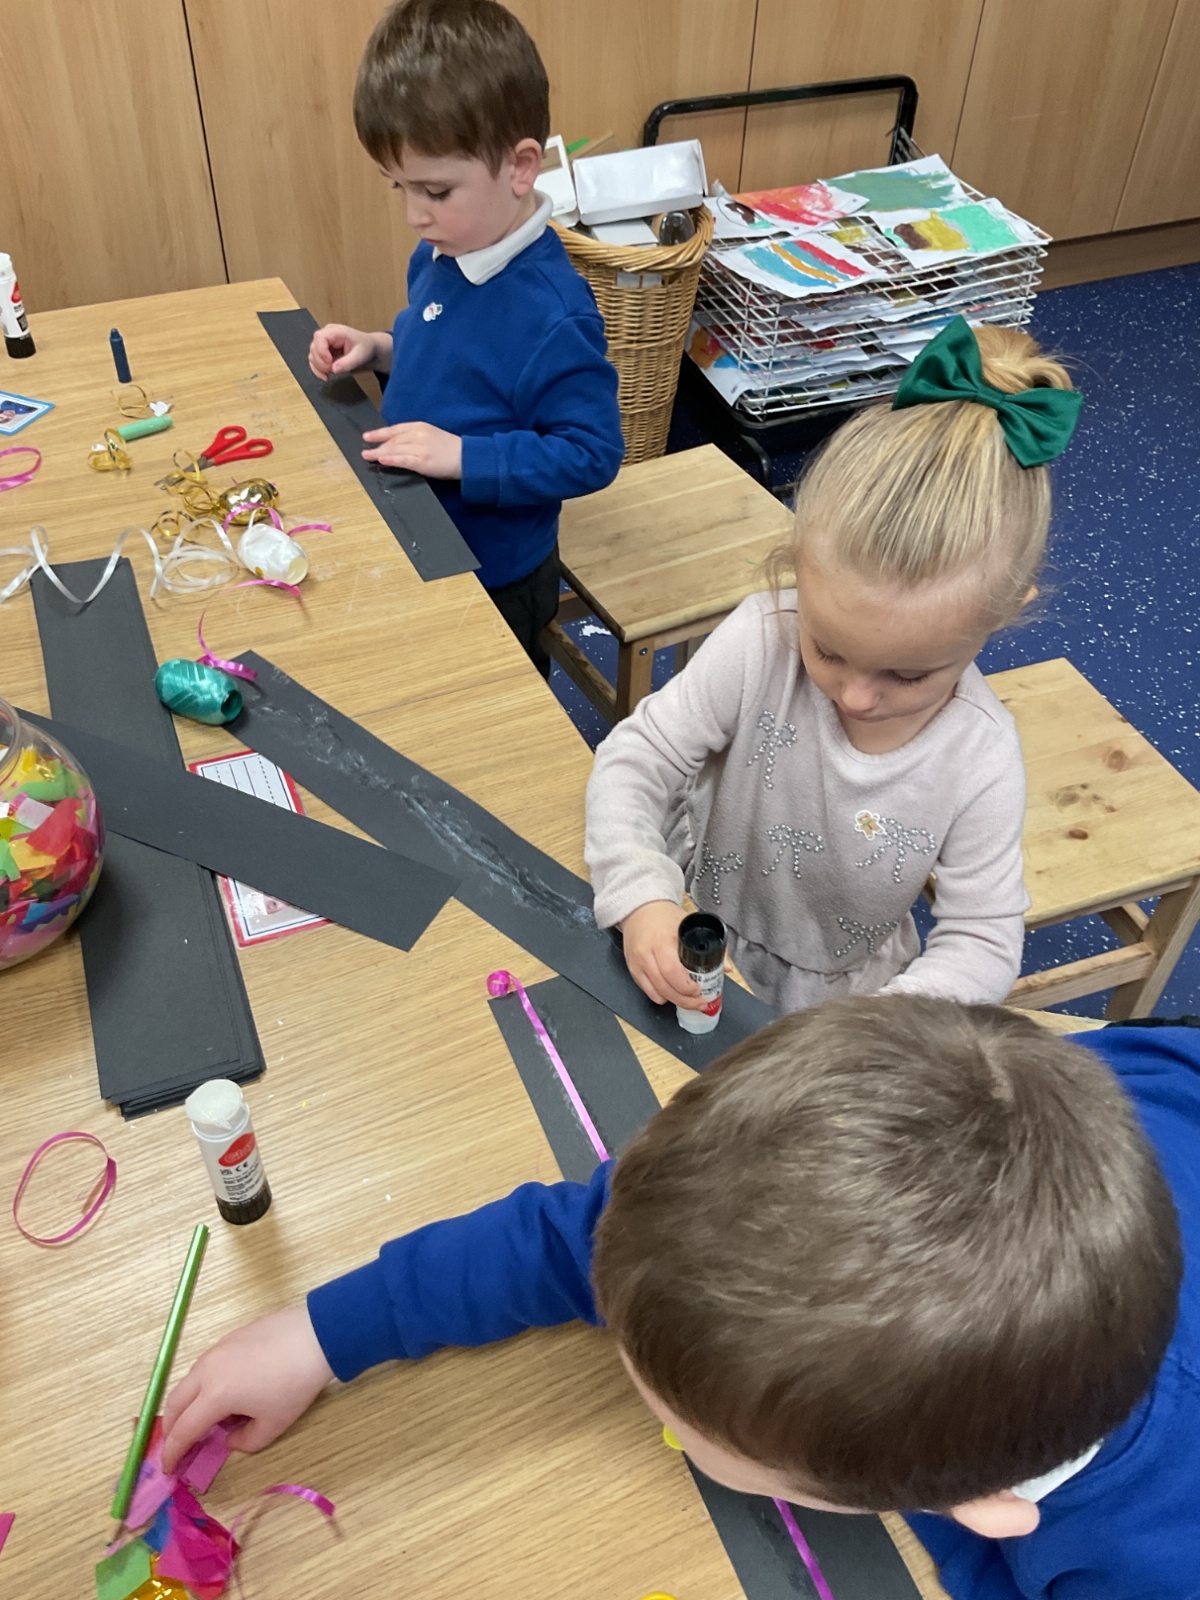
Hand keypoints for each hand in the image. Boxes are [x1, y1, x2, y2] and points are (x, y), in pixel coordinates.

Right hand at [161, 1305, 333, 1470]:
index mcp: (215, 1395)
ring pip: (188, 1381)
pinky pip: (204, 1366)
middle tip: (177, 1446)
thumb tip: (229, 1438)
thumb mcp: (273, 1425)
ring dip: (186, 1404)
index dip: (172, 1452)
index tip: (168, 1468)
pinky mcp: (228, 1337)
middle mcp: (208, 1370)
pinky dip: (200, 1385)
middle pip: (175, 1403)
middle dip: (171, 1428)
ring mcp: (217, 1349)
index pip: (183, 1430)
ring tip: (200, 1421)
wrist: (316, 1336)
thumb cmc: (295, 1384)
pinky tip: (221, 1393)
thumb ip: (245, 1441)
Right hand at [308, 323, 382, 379]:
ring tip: (331, 373)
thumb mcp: (360, 356)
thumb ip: (348, 363)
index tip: (330, 363)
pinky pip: (314, 361)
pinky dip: (318, 370)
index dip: (321, 351)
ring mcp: (323, 343)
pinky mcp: (322, 352)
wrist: (368, 349)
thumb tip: (334, 369)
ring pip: (312, 355)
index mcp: (336, 331)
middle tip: (333, 371)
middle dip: (321, 363)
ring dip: (319, 368)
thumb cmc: (365, 348)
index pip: (320, 337)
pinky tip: (326, 377)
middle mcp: (326, 335)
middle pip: (314, 348)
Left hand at [361, 422, 462, 478]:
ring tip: (368, 457)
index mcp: (420, 426)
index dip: (380, 433)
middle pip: (393, 440)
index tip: (367, 437)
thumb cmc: (451, 448)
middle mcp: (418, 435)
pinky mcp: (423, 461)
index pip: (395, 429)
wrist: (466, 457)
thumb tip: (399, 445)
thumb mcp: (432, 436)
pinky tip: (382, 460)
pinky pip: (403, 460)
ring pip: (395, 449)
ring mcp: (420, 448)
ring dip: (379, 453)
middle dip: (377, 445)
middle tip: (365, 452)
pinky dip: (391, 459)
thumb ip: (416, 437)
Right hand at [621, 901, 702, 1007]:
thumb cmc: (665, 917)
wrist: (640, 910)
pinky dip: (661, 996)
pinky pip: (647, 991)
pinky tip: (671, 993)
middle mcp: (647, 952)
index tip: (700, 990)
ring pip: (656, 992)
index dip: (687, 987)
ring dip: (674, 1001)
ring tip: (688, 1000)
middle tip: (699, 1002)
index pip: (673, 971)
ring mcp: (637, 962)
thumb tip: (727, 967)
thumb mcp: (690, 925)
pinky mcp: (632, 969)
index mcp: (663, 940)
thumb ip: (712, 945)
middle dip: (685, 1000)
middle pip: (665, 986)